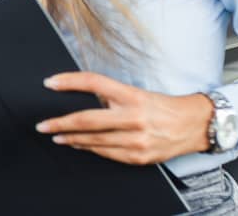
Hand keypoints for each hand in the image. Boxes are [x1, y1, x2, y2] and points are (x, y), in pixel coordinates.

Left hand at [35, 71, 213, 164]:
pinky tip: (79, 145)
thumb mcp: (137, 92)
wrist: (194, 125)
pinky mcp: (138, 156)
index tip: (50, 83)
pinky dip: (90, 149)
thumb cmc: (163, 106)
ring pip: (93, 141)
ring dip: (71, 139)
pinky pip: (106, 153)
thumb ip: (112, 96)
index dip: (69, 82)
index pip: (93, 83)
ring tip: (56, 136)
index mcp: (132, 95)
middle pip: (86, 120)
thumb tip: (83, 96)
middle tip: (43, 125)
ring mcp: (136, 139)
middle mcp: (133, 117)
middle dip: (59, 123)